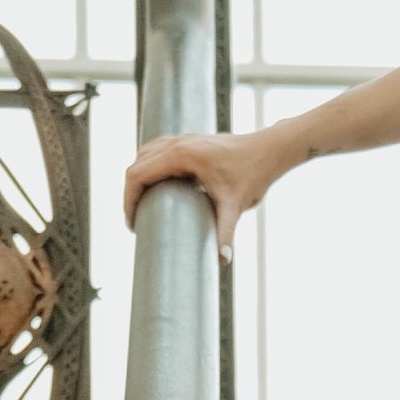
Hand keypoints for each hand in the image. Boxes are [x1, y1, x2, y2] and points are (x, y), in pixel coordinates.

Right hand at [122, 125, 284, 251]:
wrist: (271, 150)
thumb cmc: (253, 173)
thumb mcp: (235, 205)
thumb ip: (226, 232)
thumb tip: (223, 261)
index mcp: (181, 155)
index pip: (137, 175)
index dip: (128, 200)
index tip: (132, 224)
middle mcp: (178, 142)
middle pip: (136, 164)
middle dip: (131, 193)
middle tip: (136, 222)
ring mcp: (184, 138)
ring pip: (145, 155)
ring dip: (139, 178)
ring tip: (144, 206)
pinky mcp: (191, 140)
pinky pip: (158, 151)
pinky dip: (150, 168)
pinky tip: (158, 188)